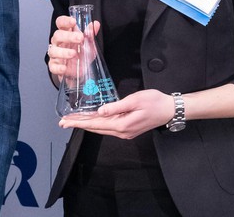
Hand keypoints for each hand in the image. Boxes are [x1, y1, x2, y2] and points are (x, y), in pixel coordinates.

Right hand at [47, 15, 98, 79]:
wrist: (80, 70)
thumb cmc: (82, 53)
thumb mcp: (89, 44)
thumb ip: (90, 34)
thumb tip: (95, 24)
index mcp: (65, 33)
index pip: (61, 23)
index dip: (65, 21)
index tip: (73, 22)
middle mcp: (58, 42)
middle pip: (57, 35)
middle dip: (68, 36)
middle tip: (80, 38)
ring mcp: (55, 54)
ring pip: (53, 51)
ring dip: (63, 52)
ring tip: (74, 53)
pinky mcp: (54, 66)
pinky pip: (53, 66)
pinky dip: (58, 67)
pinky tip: (64, 68)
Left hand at [59, 89, 173, 138]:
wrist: (170, 110)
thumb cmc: (155, 102)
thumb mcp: (135, 100)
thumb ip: (116, 107)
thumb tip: (100, 112)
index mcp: (122, 125)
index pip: (95, 124)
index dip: (79, 122)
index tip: (65, 122)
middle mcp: (122, 132)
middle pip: (96, 128)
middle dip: (79, 125)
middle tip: (63, 122)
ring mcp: (125, 133)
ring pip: (101, 129)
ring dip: (87, 125)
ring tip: (74, 121)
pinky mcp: (128, 130)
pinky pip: (108, 128)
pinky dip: (98, 124)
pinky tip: (92, 120)